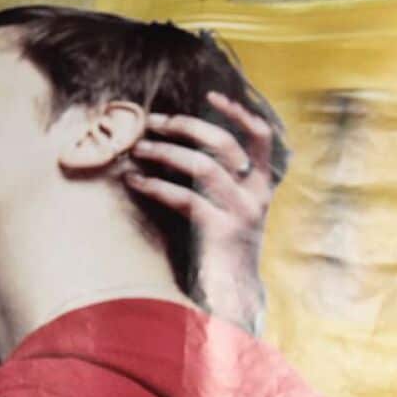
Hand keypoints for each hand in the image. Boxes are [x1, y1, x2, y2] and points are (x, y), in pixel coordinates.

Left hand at [124, 91, 277, 333]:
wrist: (234, 301)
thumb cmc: (221, 253)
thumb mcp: (229, 213)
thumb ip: (217, 184)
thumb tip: (183, 148)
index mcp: (261, 187)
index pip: (261, 137)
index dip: (240, 112)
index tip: (212, 95)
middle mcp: (256, 196)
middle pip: (224, 144)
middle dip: (186, 126)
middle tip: (153, 123)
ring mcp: (240, 213)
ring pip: (203, 166)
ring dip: (165, 153)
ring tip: (137, 150)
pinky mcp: (220, 232)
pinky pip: (185, 198)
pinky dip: (156, 185)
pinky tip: (135, 182)